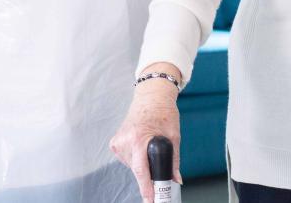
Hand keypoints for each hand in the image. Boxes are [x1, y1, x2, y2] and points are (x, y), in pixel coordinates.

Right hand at [110, 77, 182, 202]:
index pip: (141, 171)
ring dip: (141, 165)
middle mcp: (125, 140)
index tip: (150, 199)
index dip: (146, 188)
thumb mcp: (173, 136)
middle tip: (156, 180)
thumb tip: (175, 179)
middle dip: (147, 178)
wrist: (151, 97)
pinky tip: (140, 148)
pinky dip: (134, 158)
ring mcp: (118, 141)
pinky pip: (126, 159)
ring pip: (131, 165)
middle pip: (136, 170)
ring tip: (149, 149)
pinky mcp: (115, 142)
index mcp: (139, 138)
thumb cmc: (163, 112)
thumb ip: (174, 160)